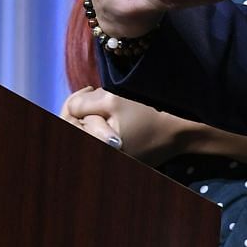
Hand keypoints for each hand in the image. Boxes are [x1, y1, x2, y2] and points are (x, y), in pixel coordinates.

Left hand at [60, 87, 191, 163]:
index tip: (88, 89)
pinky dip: (101, 123)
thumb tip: (71, 107)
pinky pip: (100, 137)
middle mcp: (100, 155)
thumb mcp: (112, 100)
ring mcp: (111, 157)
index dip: (72, 103)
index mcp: (96, 146)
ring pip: (87, 131)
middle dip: (81, 108)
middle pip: (75, 128)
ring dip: (91, 115)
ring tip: (105, 101)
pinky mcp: (120, 155)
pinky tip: (111, 112)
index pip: (67, 123)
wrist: (179, 130)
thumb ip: (83, 103)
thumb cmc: (147, 113)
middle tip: (93, 91)